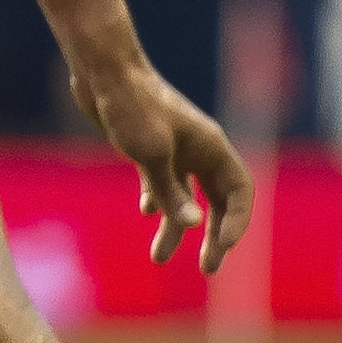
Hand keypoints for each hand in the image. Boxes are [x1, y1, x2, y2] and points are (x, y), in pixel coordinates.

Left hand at [71, 56, 252, 274]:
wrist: (103, 73)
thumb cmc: (131, 107)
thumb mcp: (152, 154)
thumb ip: (172, 191)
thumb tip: (193, 225)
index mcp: (211, 148)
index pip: (238, 192)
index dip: (235, 222)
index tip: (220, 247)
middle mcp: (198, 151)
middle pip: (216, 201)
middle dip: (212, 235)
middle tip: (207, 269)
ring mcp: (174, 150)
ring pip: (184, 196)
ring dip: (175, 226)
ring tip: (158, 258)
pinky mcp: (149, 149)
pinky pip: (162, 183)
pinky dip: (157, 200)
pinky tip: (145, 212)